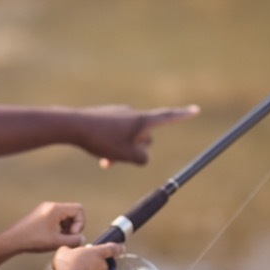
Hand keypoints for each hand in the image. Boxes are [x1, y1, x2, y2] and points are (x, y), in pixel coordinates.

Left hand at [0, 202, 85, 253]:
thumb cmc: (33, 240)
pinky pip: (57, 218)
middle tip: (67, 238)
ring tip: (60, 239)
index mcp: (56, 209)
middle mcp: (51, 206)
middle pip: (72, 212)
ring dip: (67, 227)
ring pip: (65, 216)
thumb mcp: (56, 242)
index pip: (79, 209)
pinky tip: (53, 237)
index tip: (71, 234)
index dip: (80, 223)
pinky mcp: (40, 215)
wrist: (12, 240)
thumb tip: (81, 239)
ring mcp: (45, 209)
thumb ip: (73, 240)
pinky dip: (59, 227)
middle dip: (73, 226)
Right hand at [52, 242, 125, 269]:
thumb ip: (69, 250)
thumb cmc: (68, 267)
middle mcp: (102, 266)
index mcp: (97, 253)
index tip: (122, 247)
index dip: (118, 247)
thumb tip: (67, 252)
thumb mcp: (64, 251)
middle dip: (91, 264)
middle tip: (79, 265)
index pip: (111, 248)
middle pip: (99, 263)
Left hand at [76, 105, 200, 167]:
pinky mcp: (107, 117)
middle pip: (146, 136)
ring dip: (123, 151)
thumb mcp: (127, 155)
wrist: (73, 125)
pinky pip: (117, 135)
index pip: (168, 118)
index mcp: (142, 121)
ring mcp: (120, 115)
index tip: (196, 110)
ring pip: (130, 138)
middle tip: (119, 156)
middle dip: (138, 149)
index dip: (183, 116)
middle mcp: (133, 114)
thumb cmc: (101, 140)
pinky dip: (114, 146)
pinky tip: (100, 153)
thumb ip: (142, 157)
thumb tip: (143, 155)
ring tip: (107, 159)